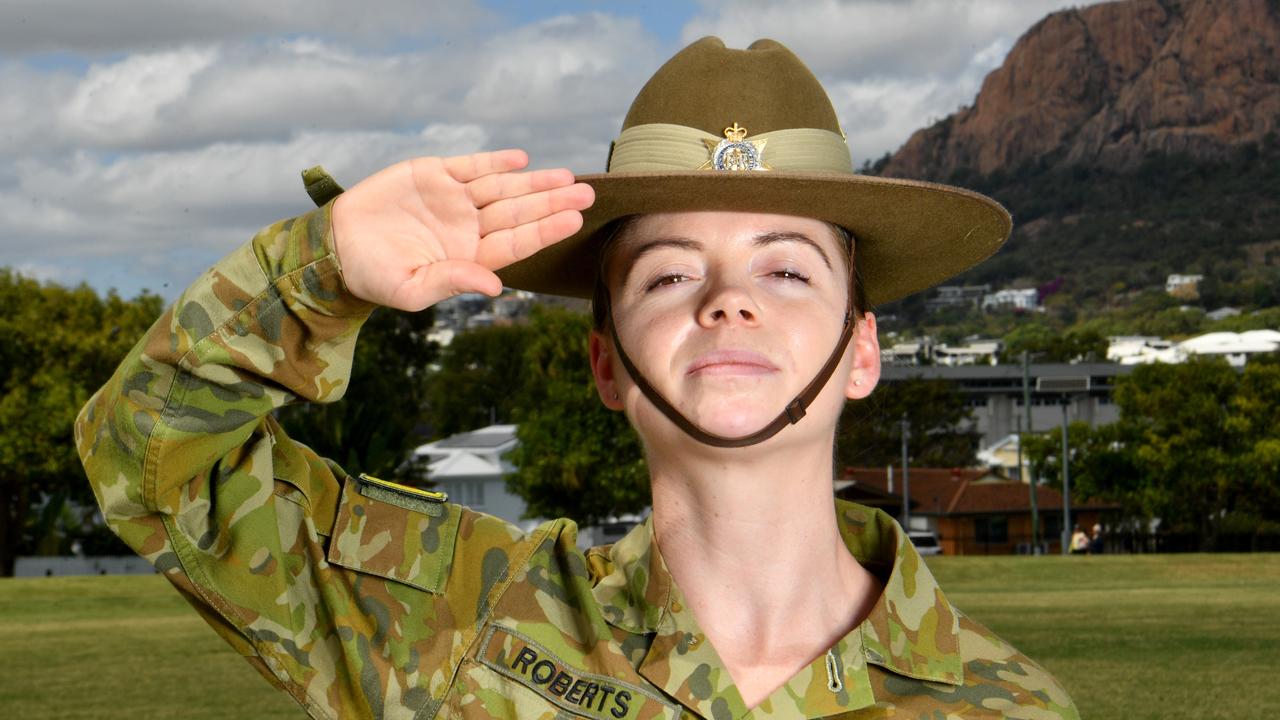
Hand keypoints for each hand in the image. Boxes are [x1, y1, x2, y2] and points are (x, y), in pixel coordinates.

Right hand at [331, 149, 594, 310]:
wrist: (336, 246)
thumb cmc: (374, 277)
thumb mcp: (412, 289)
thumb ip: (453, 282)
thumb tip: (495, 286)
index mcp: (469, 257)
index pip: (517, 243)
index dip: (545, 230)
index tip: (573, 220)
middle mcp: (468, 227)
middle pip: (519, 213)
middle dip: (553, 202)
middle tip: (587, 192)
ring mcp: (453, 200)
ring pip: (502, 188)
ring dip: (534, 182)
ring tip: (565, 176)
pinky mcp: (434, 175)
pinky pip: (471, 166)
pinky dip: (495, 162)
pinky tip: (521, 160)